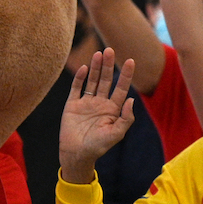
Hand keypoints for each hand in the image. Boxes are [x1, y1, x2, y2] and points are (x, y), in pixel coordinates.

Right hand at [58, 48, 134, 183]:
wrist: (77, 153)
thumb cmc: (98, 146)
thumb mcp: (116, 134)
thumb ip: (126, 118)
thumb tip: (130, 99)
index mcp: (113, 109)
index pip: (120, 88)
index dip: (126, 75)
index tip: (130, 60)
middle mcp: (100, 103)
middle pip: (106, 80)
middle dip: (109, 65)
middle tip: (110, 50)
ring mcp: (86, 103)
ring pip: (92, 81)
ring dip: (96, 68)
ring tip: (99, 53)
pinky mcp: (72, 104)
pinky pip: (76, 88)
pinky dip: (80, 78)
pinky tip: (85, 68)